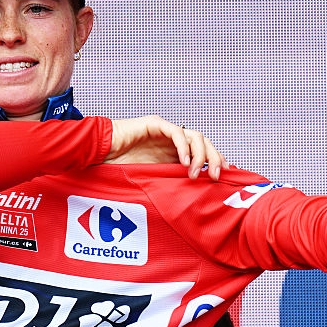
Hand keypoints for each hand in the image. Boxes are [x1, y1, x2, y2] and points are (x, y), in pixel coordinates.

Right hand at [106, 115, 227, 179]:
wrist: (100, 153)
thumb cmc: (122, 168)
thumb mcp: (153, 180)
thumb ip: (171, 182)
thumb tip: (193, 201)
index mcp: (175, 152)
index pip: (204, 153)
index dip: (217, 162)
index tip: (225, 177)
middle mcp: (174, 141)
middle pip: (205, 144)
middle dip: (215, 159)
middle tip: (215, 177)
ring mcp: (166, 132)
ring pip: (196, 136)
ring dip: (200, 155)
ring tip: (194, 173)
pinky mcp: (156, 125)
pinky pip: (177, 132)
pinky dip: (184, 147)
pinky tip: (183, 162)